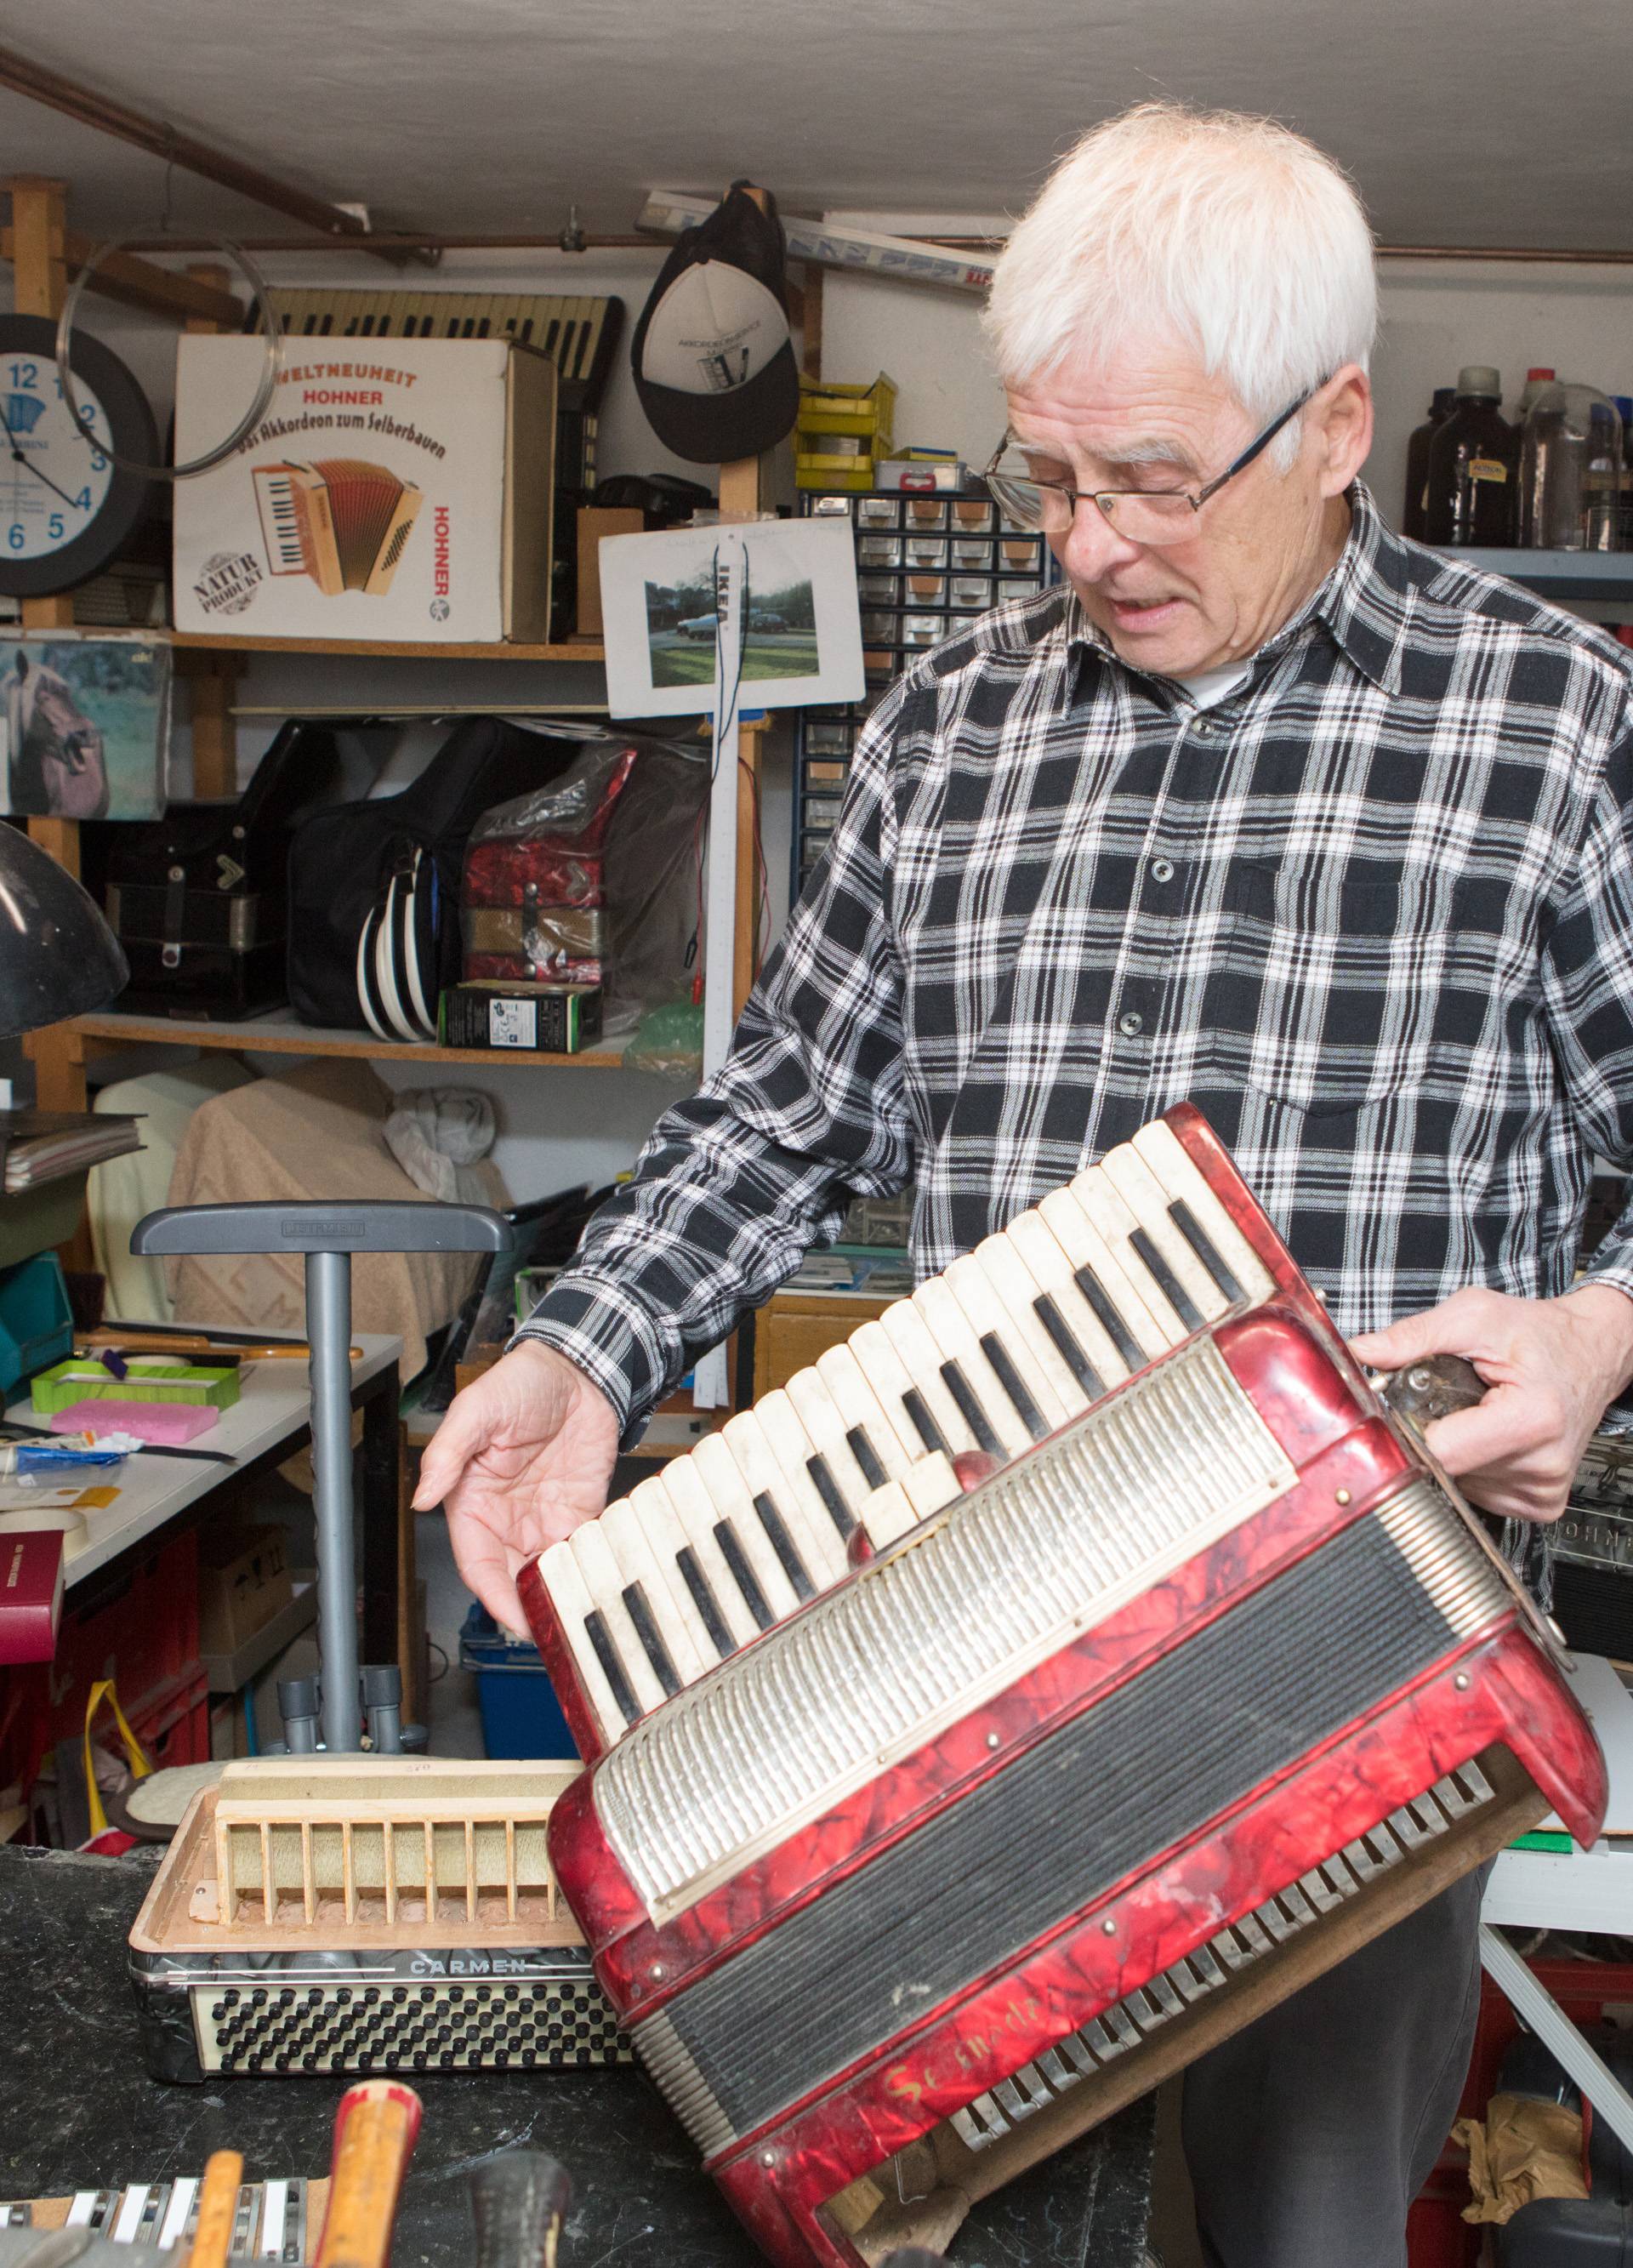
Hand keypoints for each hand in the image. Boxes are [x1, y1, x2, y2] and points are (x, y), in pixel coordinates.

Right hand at [412, 1339, 619, 1629]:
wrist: (577, 1369)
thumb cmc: (518, 1384)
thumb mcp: (476, 1411)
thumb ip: (447, 1454)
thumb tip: (422, 1497)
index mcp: (472, 1503)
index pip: (478, 1565)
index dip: (494, 1596)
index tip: (513, 1620)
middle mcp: (507, 1519)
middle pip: (512, 1579)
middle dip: (528, 1608)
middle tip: (552, 1630)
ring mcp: (544, 1518)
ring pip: (547, 1573)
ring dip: (559, 1594)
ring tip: (578, 1614)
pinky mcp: (578, 1512)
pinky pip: (581, 1551)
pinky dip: (588, 1569)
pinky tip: (600, 1581)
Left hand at [1351, 1283, 1632, 1523]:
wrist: (1590, 1354)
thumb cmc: (1538, 1335)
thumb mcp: (1476, 1316)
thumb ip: (1415, 1335)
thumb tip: (1364, 1352)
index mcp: (1531, 1418)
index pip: (1439, 1451)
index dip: (1411, 1426)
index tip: (1410, 1405)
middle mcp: (1543, 1464)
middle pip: (1446, 1469)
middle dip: (1434, 1433)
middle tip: (1452, 1400)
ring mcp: (1544, 1490)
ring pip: (1460, 1484)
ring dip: (1456, 1449)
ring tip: (1478, 1413)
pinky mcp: (1541, 1504)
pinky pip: (1481, 1494)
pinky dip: (1476, 1464)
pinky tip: (1491, 1436)